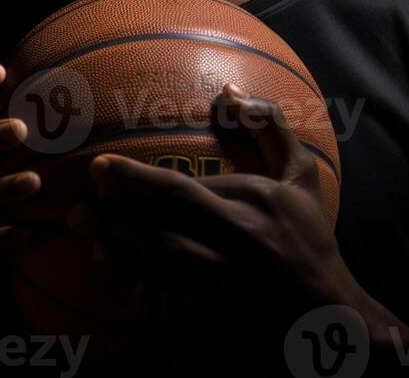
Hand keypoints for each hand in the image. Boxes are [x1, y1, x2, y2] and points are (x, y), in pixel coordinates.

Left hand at [68, 83, 364, 343]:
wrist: (331, 318)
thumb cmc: (310, 240)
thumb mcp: (300, 177)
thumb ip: (268, 127)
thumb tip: (228, 91)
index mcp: (255, 201)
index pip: (185, 188)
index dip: (136, 179)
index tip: (100, 168)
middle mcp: (240, 241)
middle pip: (169, 223)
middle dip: (119, 213)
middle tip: (77, 209)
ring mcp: (229, 284)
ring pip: (166, 265)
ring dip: (122, 252)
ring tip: (88, 239)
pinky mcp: (221, 317)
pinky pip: (172, 301)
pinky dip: (140, 288)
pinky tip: (115, 274)